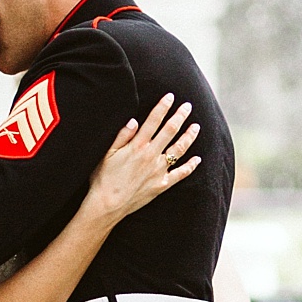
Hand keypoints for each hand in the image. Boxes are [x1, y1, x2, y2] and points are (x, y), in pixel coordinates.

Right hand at [88, 94, 199, 221]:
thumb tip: (134, 120)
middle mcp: (151, 155)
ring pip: (179, 149)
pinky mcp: (162, 184)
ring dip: (189, 136)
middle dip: (180, 116)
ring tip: (196, 126)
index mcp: (137, 146)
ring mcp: (158, 170)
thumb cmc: (103, 178)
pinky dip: (191, 166)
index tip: (170, 96)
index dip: (163, 107)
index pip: (153, 121)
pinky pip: (180, 174)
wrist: (108, 205)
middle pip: (170, 131)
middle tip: (188, 106)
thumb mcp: (107, 154)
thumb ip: (122, 136)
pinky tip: (198, 159)